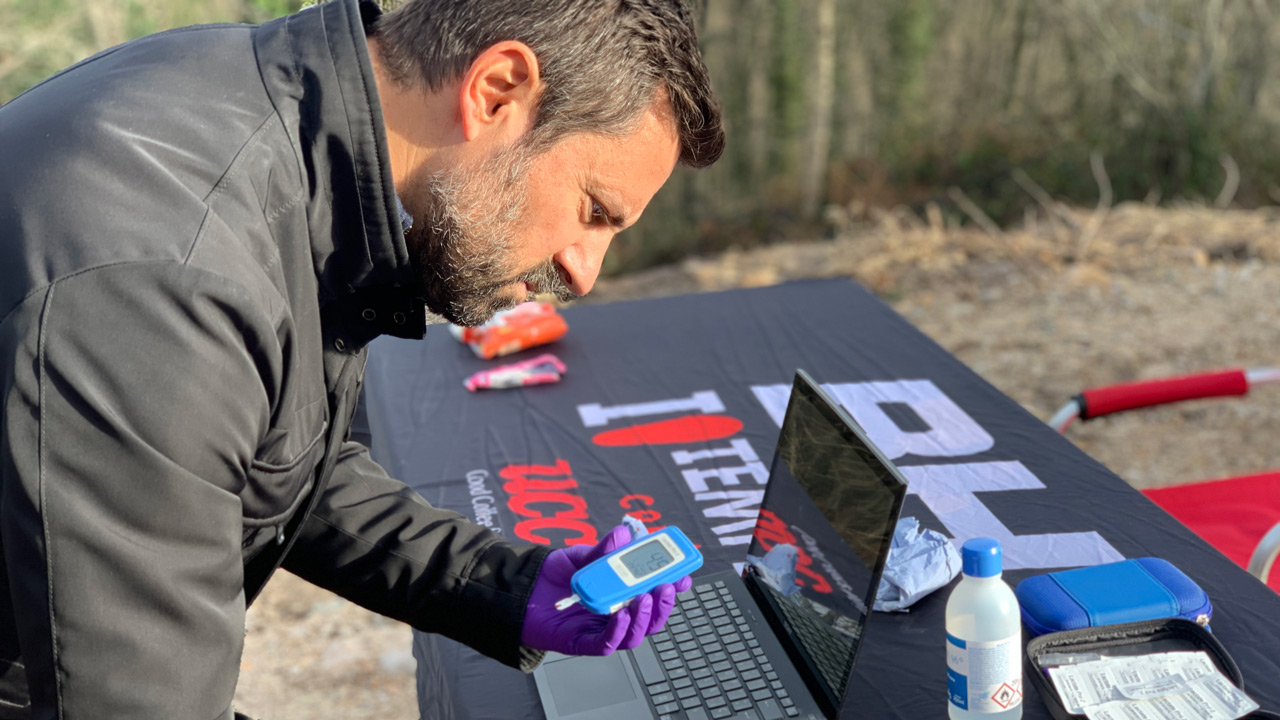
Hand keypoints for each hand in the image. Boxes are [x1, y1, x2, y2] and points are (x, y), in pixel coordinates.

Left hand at [521, 526, 693, 655]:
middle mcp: (617, 614)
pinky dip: (618, 631)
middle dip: (663, 605)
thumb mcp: (581, 556)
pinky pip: (607, 644)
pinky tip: (622, 616)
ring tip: (645, 598)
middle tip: (666, 587)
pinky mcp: (583, 643)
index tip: (683, 576)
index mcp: (623, 593)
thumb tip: (623, 534)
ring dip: (645, 618)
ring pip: (635, 635)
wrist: (521, 590)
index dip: (672, 588)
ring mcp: (602, 630)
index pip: (655, 595)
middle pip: (651, 618)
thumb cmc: (554, 576)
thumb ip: (603, 549)